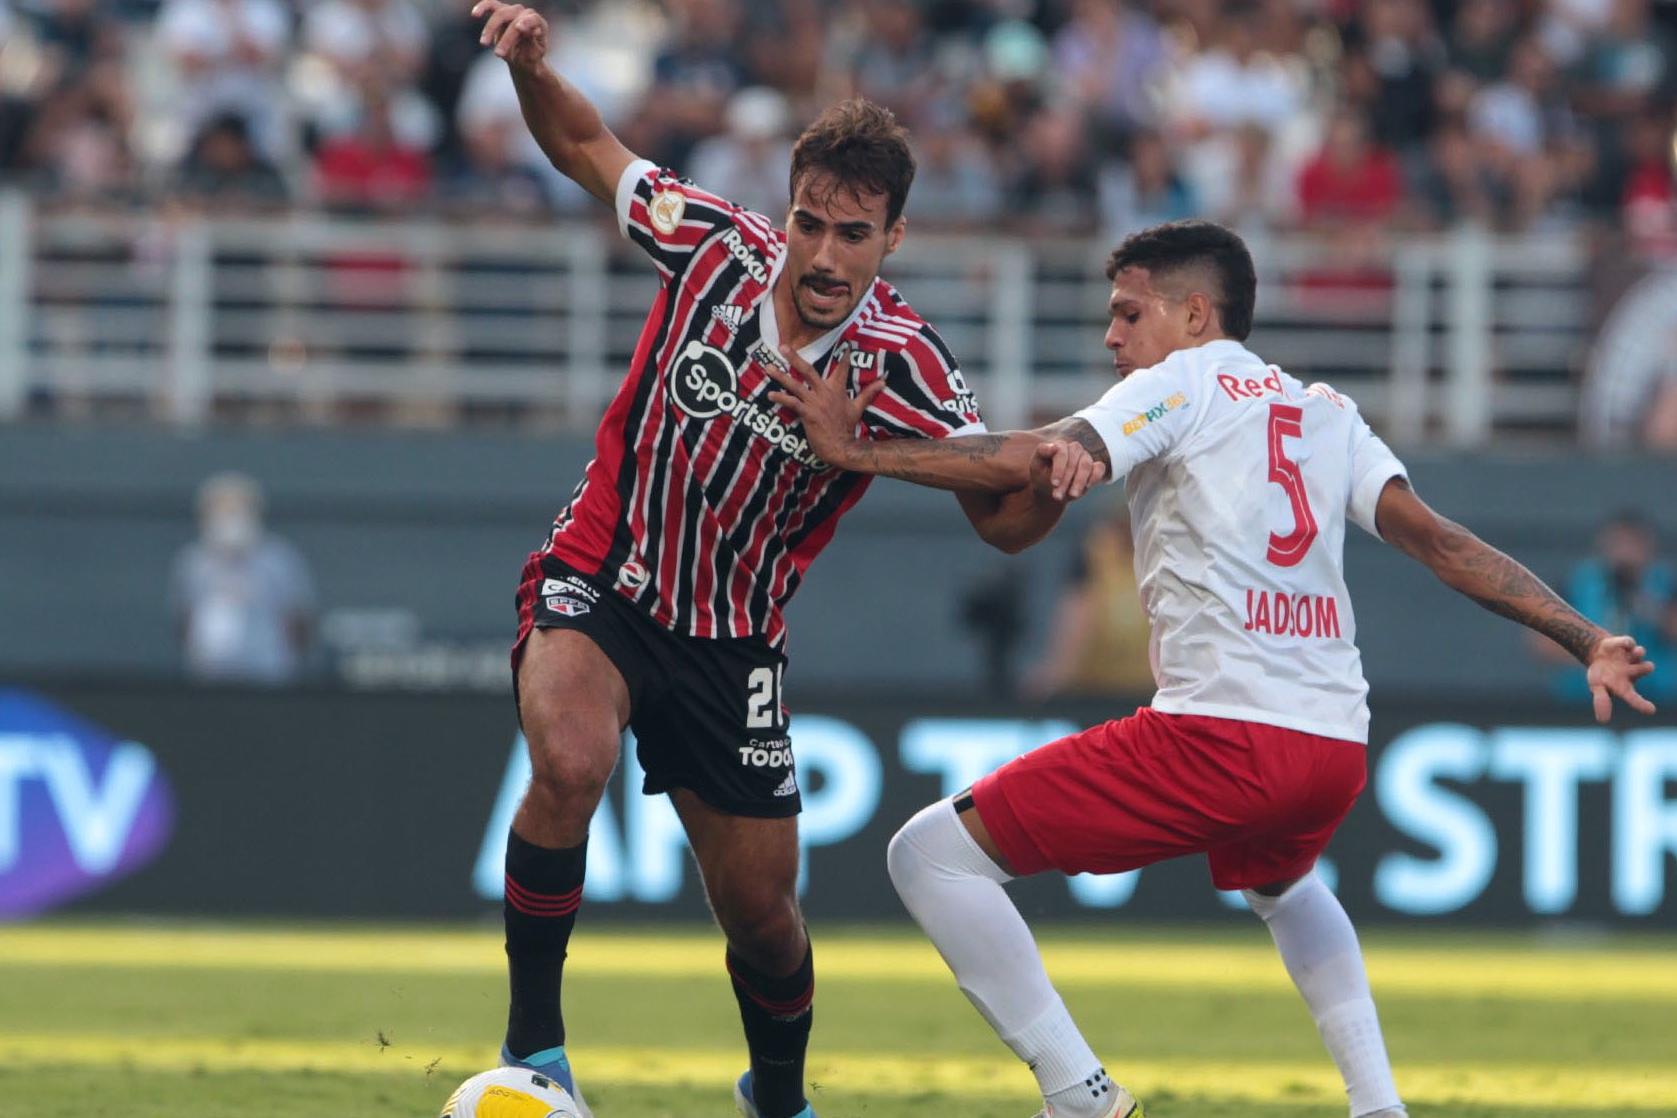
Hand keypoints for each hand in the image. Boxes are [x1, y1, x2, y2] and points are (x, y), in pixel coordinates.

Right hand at [471, 0, 547, 72]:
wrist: (523, 59)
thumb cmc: (530, 58)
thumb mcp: (533, 56)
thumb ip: (531, 44)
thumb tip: (525, 30)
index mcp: (539, 24)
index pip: (533, 19)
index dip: (526, 22)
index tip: (518, 28)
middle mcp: (526, 14)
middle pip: (514, 19)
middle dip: (505, 37)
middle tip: (498, 54)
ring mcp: (513, 11)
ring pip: (500, 13)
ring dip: (490, 28)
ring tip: (484, 44)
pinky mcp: (501, 11)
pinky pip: (491, 6)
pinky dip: (483, 8)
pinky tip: (475, 14)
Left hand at [764, 345, 884, 468]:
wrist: (841, 446)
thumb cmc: (847, 427)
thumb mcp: (858, 408)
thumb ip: (868, 393)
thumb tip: (884, 381)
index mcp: (837, 390)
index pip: (841, 368)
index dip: (844, 356)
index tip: (846, 343)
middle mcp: (825, 393)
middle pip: (808, 371)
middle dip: (794, 358)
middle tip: (782, 346)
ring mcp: (815, 403)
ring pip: (795, 385)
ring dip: (780, 376)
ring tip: (768, 368)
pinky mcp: (807, 414)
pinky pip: (792, 403)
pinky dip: (781, 398)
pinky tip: (770, 395)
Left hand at [1029, 439, 1105, 501]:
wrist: (1051, 490)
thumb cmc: (1041, 476)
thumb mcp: (1036, 467)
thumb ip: (1042, 453)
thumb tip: (1054, 446)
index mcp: (1059, 446)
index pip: (1061, 451)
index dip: (1059, 468)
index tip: (1054, 483)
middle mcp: (1074, 448)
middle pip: (1074, 460)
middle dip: (1066, 479)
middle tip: (1057, 495)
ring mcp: (1085, 457)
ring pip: (1086, 465)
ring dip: (1079, 482)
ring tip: (1072, 495)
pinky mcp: (1095, 467)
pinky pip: (1099, 468)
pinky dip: (1095, 476)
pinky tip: (1088, 486)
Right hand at [1585, 634, 1655, 722]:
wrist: (1599, 655)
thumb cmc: (1601, 676)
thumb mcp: (1597, 688)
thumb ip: (1601, 701)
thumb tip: (1602, 721)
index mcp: (1625, 686)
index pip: (1634, 697)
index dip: (1641, 704)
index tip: (1651, 711)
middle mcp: (1632, 671)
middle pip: (1645, 669)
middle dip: (1643, 668)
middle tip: (1641, 668)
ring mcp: (1630, 657)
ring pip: (1640, 653)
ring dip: (1638, 653)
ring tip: (1634, 653)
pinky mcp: (1625, 644)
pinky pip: (1628, 642)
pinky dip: (1625, 643)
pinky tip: (1624, 645)